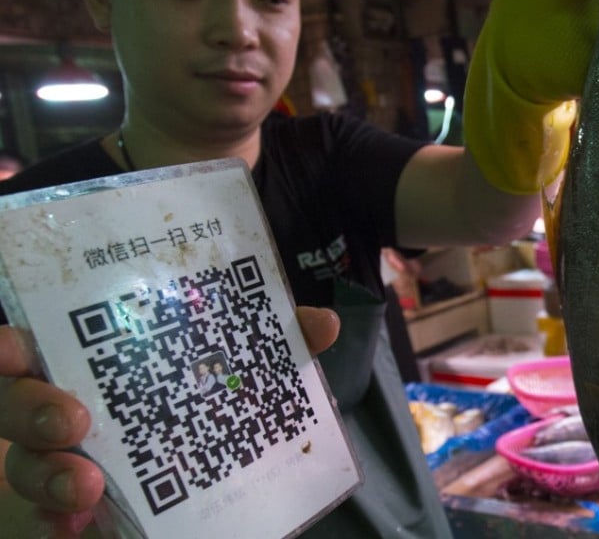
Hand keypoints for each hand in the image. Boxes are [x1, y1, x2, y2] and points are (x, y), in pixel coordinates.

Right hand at [0, 306, 338, 533]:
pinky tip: (76, 527)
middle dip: (31, 408)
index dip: (9, 347)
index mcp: (89, 359)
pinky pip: (40, 521)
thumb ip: (271, 344)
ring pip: (23, 466)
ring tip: (87, 487)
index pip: (27, 344)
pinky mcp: (59, 511)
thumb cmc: (194, 405)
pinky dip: (54, 524)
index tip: (14, 349)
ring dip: (50, 474)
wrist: (179, 486)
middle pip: (13, 402)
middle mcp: (56, 407)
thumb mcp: (232, 372)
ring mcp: (50, 465)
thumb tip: (324, 323)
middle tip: (73, 420)